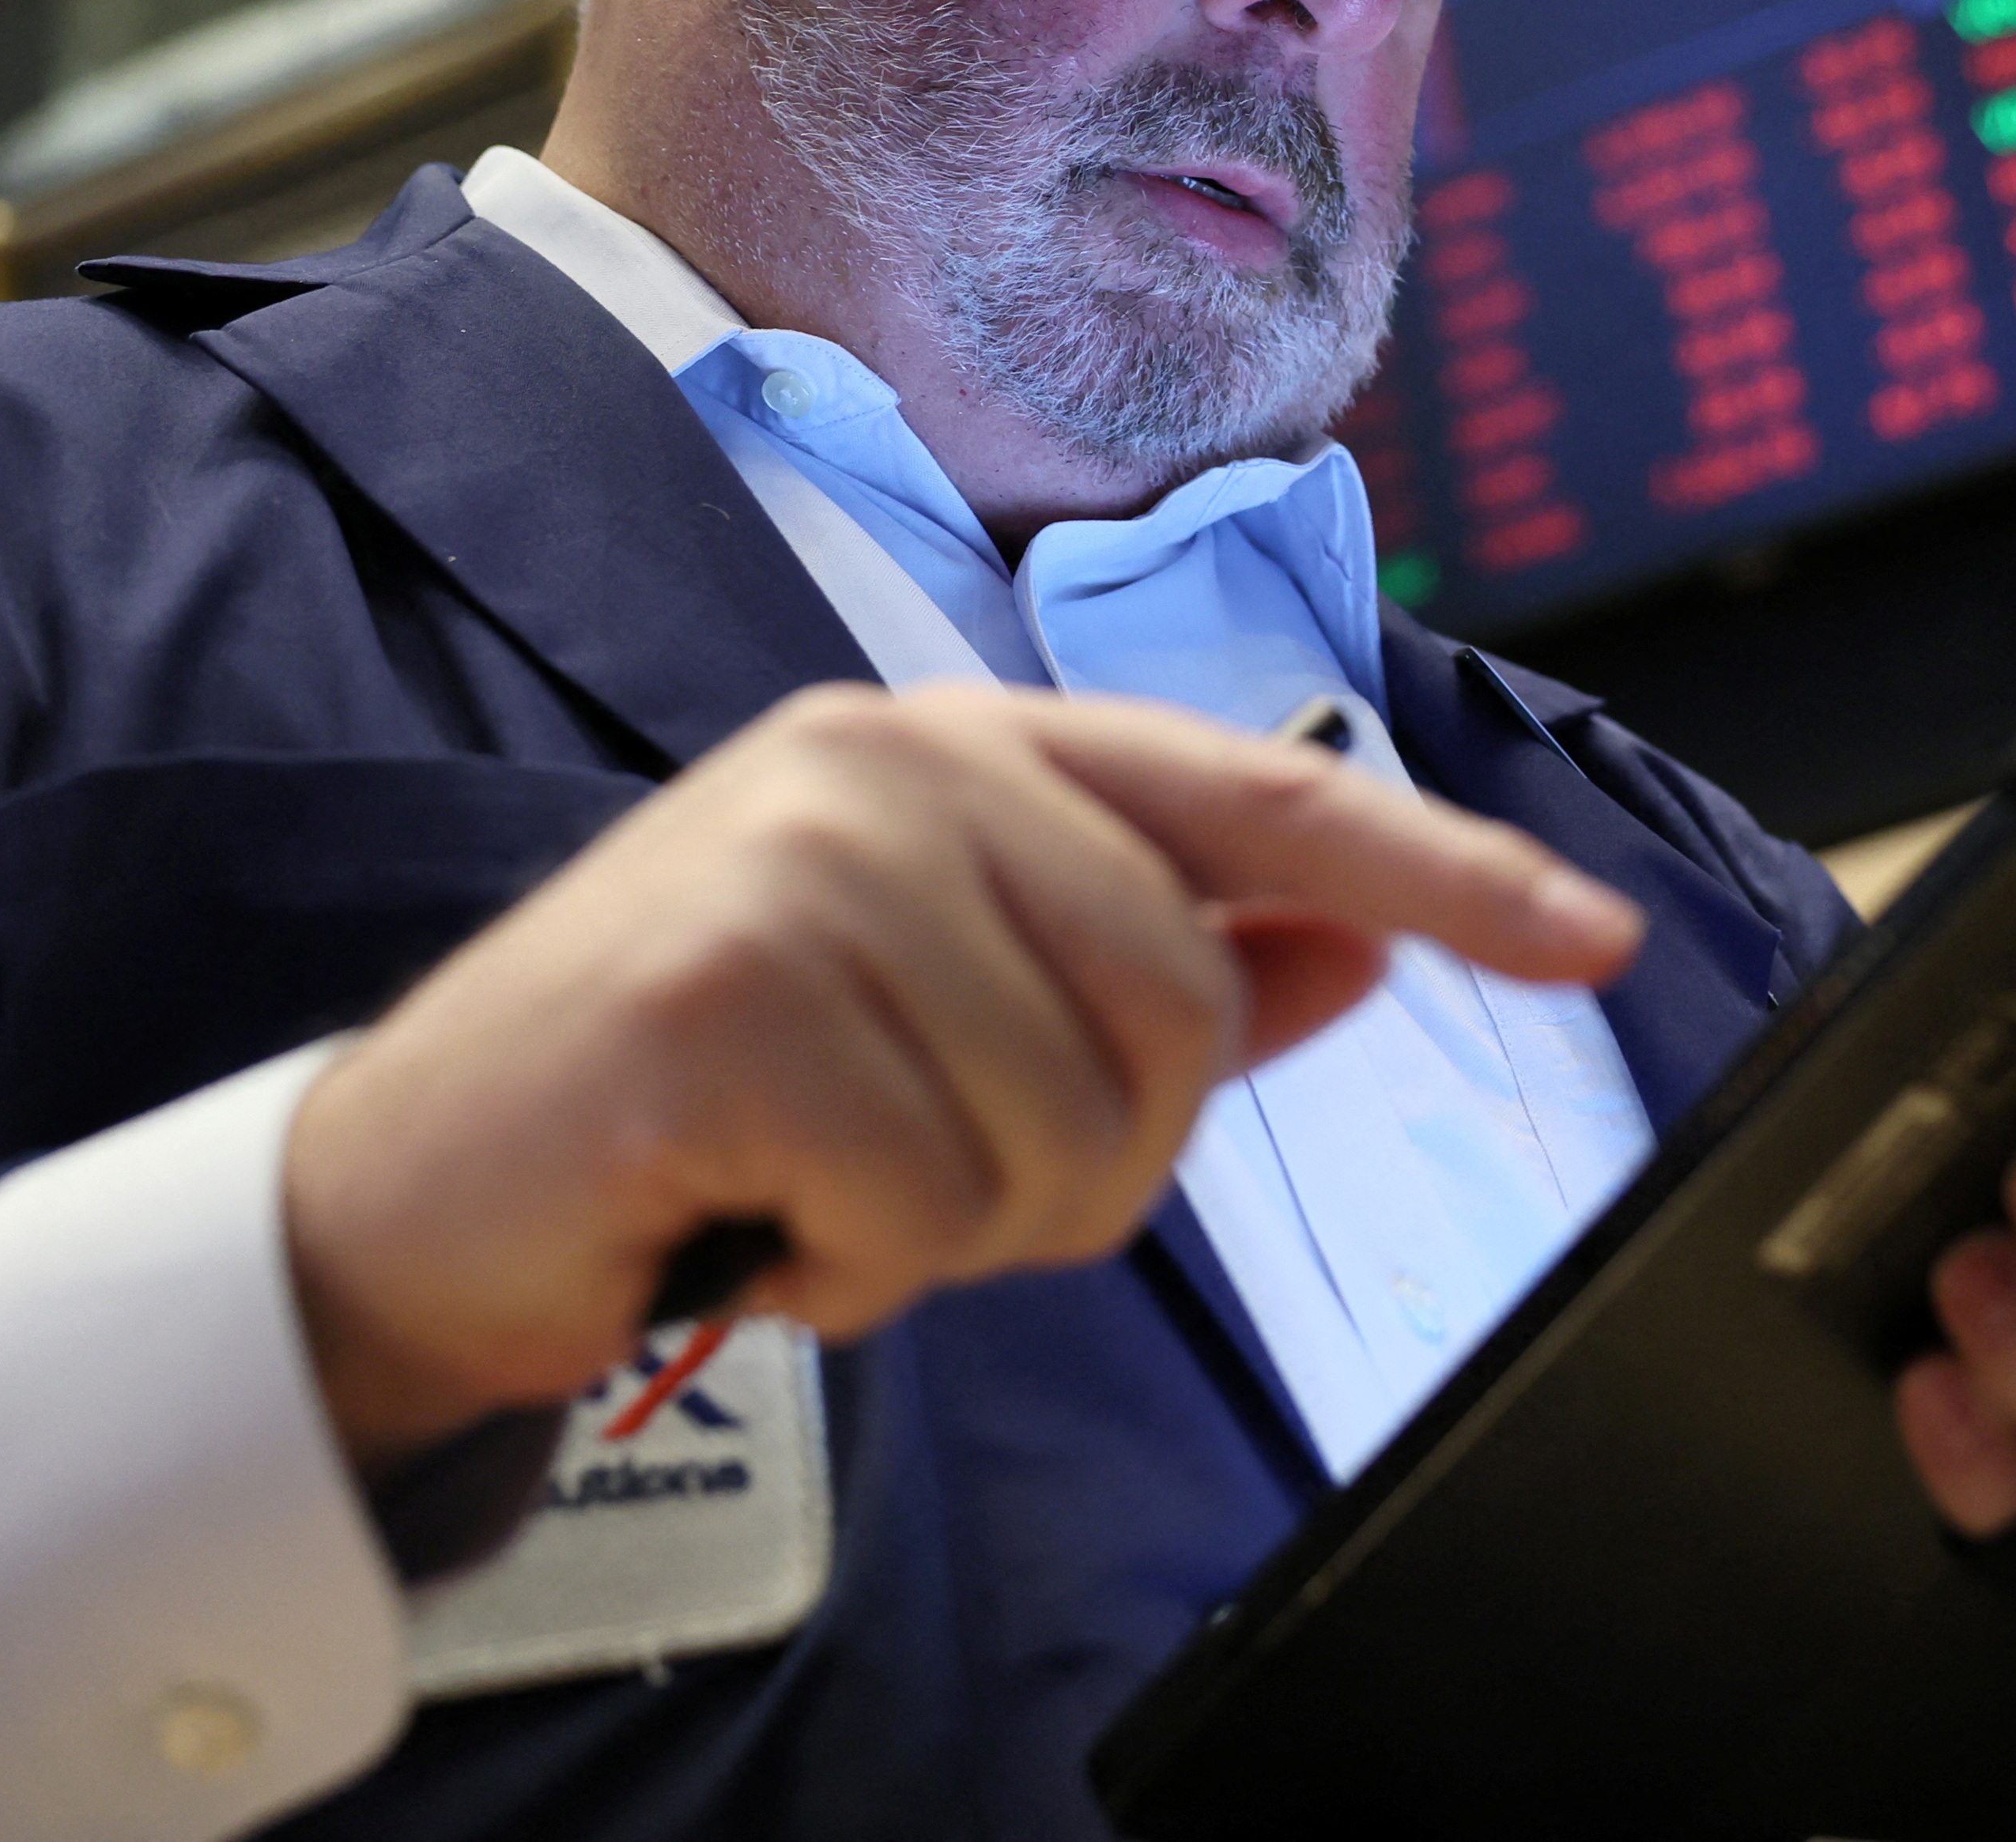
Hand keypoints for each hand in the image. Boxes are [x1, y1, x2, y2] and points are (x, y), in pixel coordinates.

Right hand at [282, 681, 1641, 1471]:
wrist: (422, 1192)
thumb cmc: (711, 1102)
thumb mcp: (956, 1019)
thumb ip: (1163, 968)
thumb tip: (1364, 934)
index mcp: (968, 748)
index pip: (1264, 799)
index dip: (1445, 867)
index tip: (1593, 934)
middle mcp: (895, 764)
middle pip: (1184, 1007)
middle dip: (1088, 1158)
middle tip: (922, 1176)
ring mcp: (805, 860)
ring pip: (1069, 1119)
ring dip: (962, 1223)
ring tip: (823, 1187)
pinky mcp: (725, 994)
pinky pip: (925, 1197)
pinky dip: (855, 1268)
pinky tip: (754, 1223)